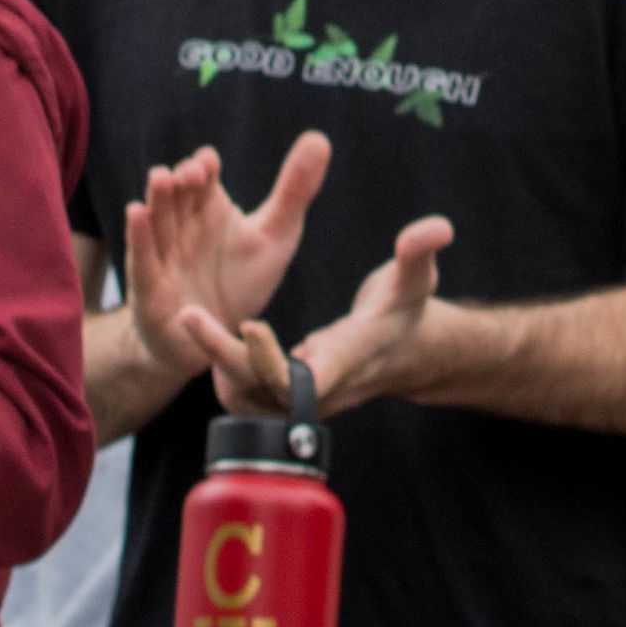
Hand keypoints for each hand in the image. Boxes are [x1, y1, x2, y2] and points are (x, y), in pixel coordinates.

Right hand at [121, 134, 327, 383]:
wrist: (218, 343)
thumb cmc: (242, 282)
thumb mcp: (276, 236)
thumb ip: (295, 190)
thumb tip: (319, 138)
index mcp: (208, 207)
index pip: (202, 177)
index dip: (203, 167)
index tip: (209, 162)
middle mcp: (182, 224)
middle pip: (177, 194)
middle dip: (180, 180)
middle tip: (190, 172)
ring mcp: (164, 254)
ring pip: (157, 220)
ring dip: (157, 199)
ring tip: (161, 177)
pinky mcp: (150, 287)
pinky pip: (142, 259)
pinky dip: (138, 237)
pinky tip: (136, 212)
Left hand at [192, 214, 454, 419]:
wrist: (404, 354)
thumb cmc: (406, 313)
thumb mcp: (415, 281)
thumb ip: (419, 254)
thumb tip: (438, 227)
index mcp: (345, 362)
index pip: (303, 378)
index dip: (271, 360)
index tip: (249, 326)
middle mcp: (317, 390)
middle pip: (258, 389)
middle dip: (219, 353)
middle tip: (187, 313)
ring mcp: (298, 399)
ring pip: (242, 397)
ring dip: (212, 362)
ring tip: (191, 316)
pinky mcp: (282, 396)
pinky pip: (241, 392)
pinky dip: (218, 365)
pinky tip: (203, 329)